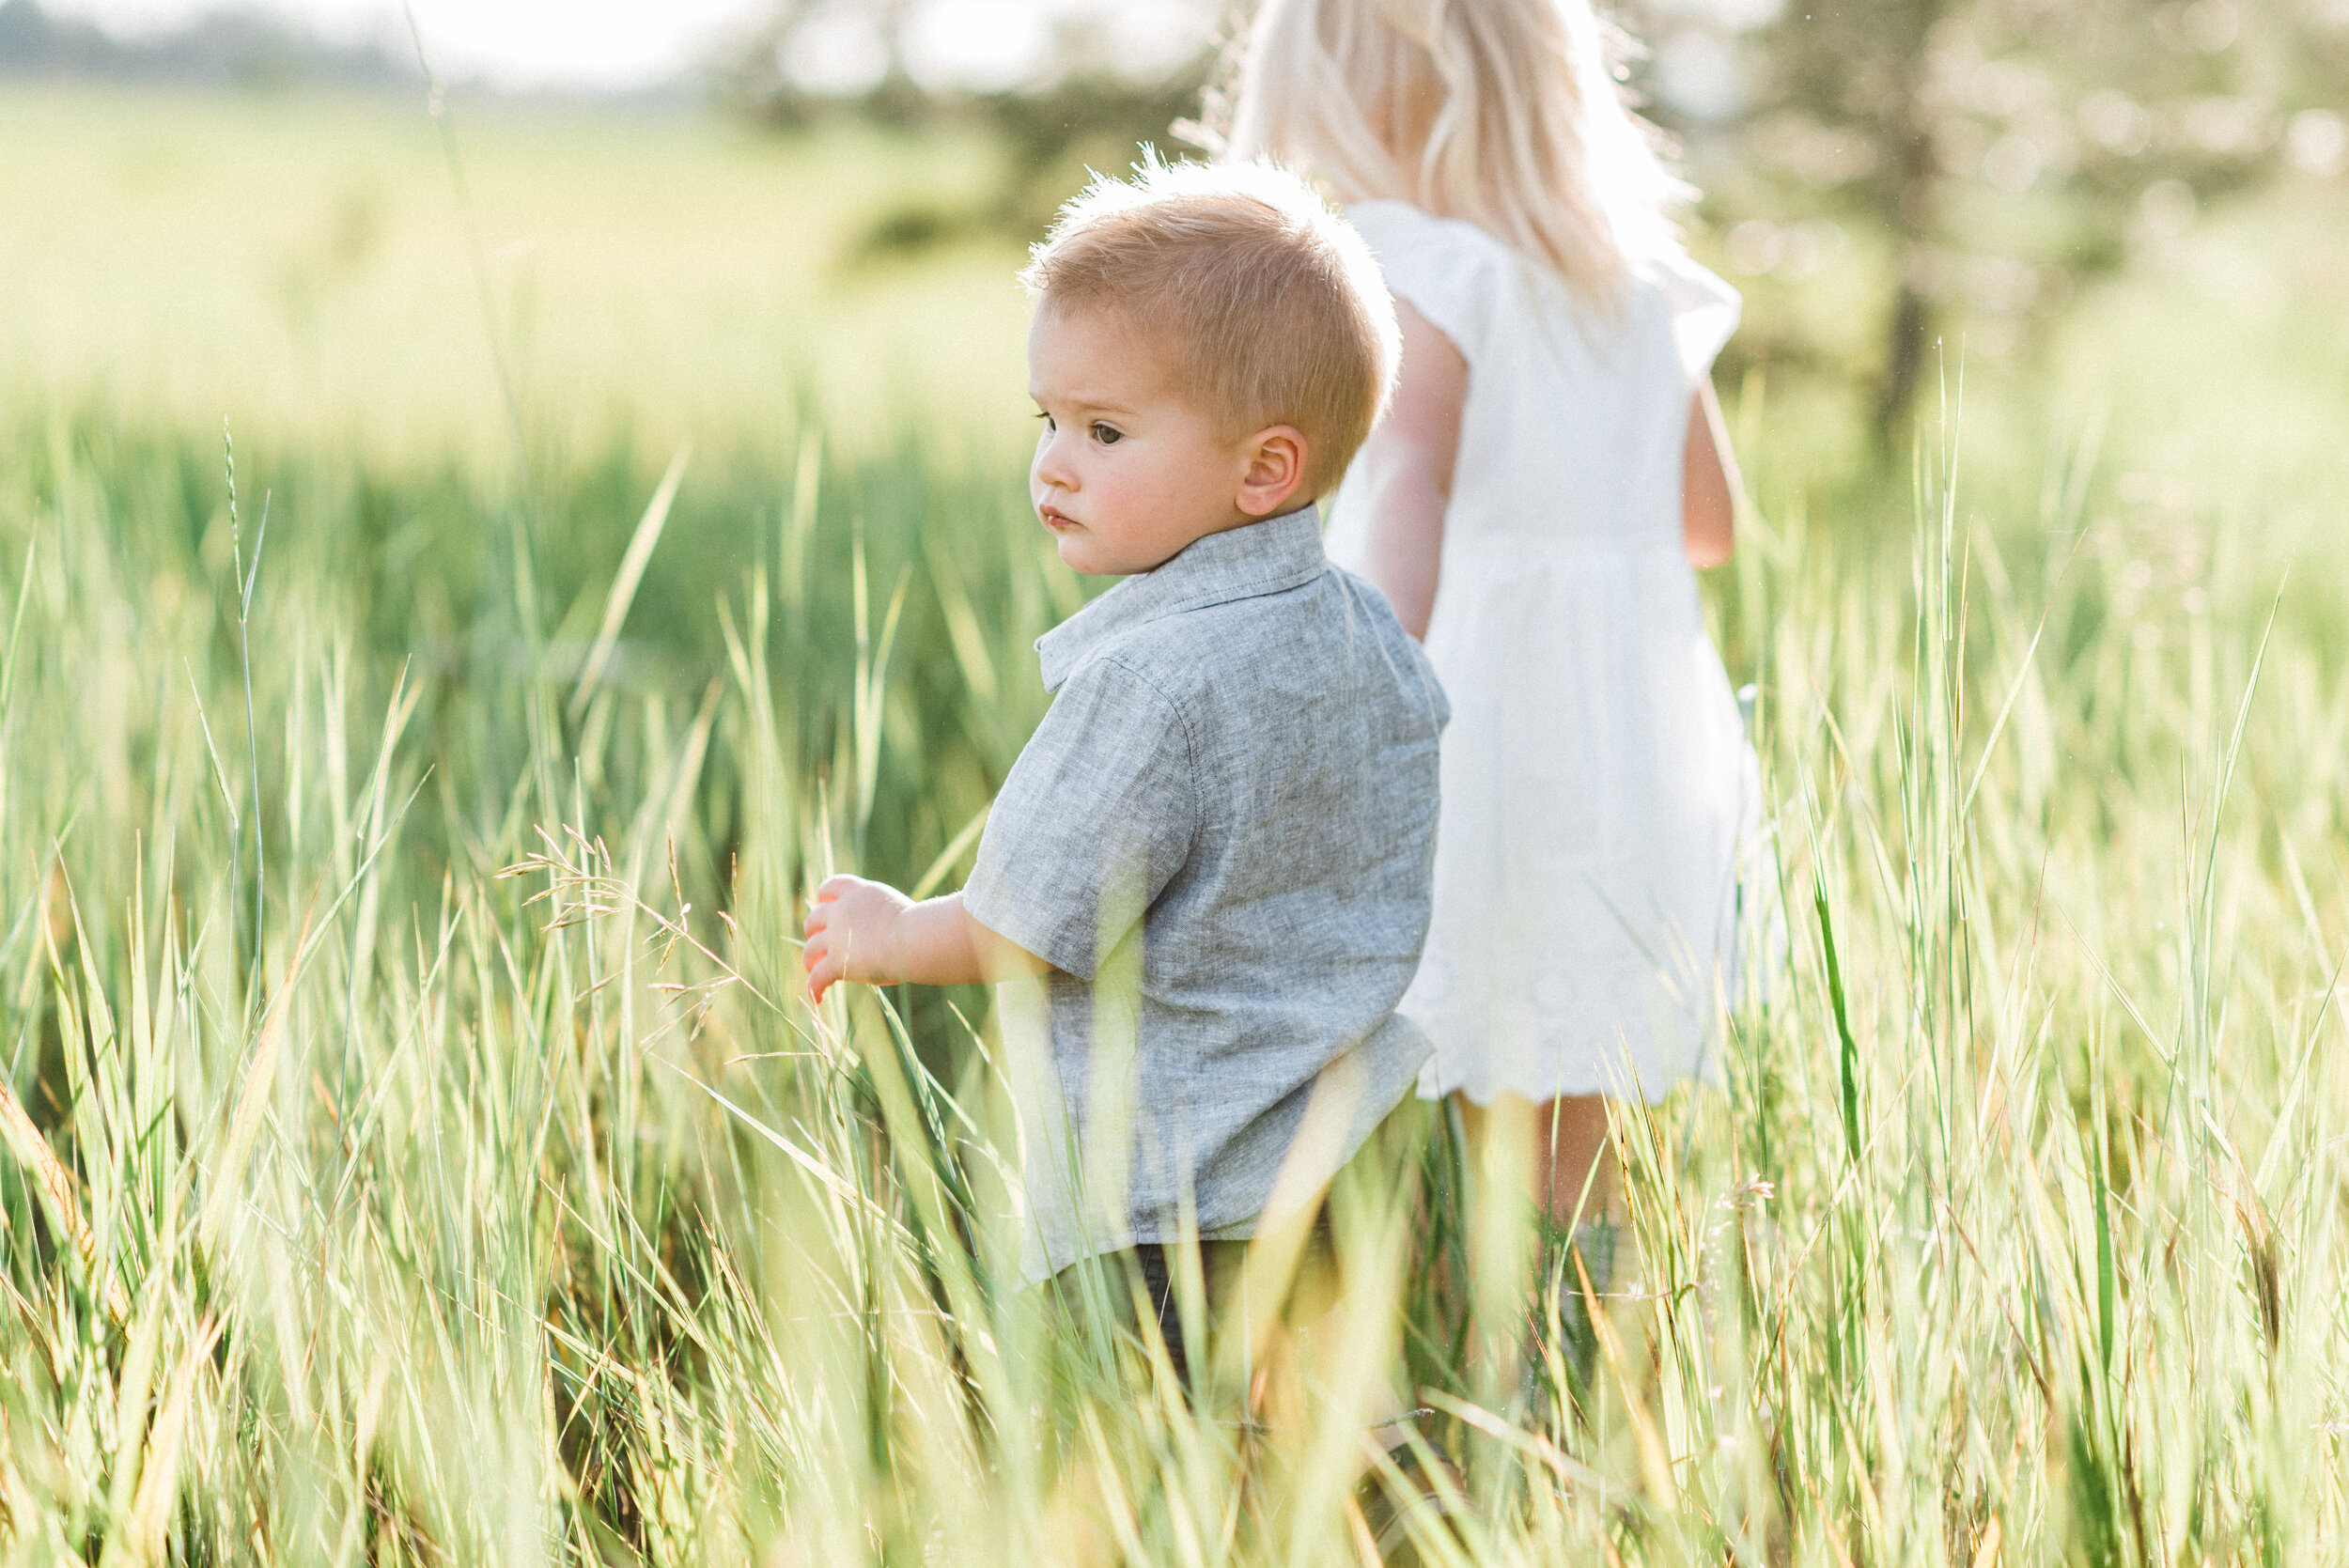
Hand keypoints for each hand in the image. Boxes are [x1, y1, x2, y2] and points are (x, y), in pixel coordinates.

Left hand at [801, 875, 912, 1003]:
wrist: (917, 938)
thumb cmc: (921, 927)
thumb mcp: (898, 910)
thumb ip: (882, 917)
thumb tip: (887, 932)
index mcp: (860, 893)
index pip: (830, 887)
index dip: (824, 898)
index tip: (825, 906)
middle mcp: (842, 910)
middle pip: (814, 918)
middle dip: (814, 932)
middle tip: (822, 946)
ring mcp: (836, 936)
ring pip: (810, 950)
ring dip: (810, 961)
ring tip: (816, 972)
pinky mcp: (836, 961)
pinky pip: (817, 977)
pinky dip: (814, 988)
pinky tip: (819, 998)